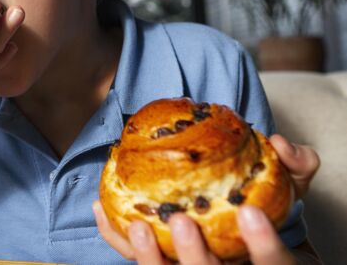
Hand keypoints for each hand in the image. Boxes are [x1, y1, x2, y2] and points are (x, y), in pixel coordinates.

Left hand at [93, 136, 320, 263]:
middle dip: (194, 256)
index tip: (249, 213)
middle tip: (182, 221)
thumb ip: (293, 166)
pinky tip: (102, 209)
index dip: (264, 246)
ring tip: (137, 225)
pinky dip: (116, 236)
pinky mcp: (162, 260)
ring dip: (149, 256)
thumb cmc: (265, 203)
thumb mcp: (288, 184)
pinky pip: (134, 257)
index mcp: (266, 261)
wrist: (239, 224)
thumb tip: (279, 143)